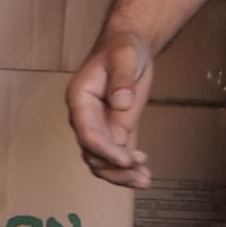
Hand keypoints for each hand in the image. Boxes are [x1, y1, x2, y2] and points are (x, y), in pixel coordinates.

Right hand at [65, 28, 161, 187]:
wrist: (126, 47)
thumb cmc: (122, 48)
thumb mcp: (124, 55)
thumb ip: (122, 77)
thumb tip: (121, 103)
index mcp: (80, 99)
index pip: (87, 132)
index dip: (105, 149)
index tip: (126, 159)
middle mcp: (84, 118)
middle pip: (91, 153)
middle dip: (114, 168)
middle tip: (140, 175)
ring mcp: (97, 127)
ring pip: (100, 161)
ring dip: (120, 174)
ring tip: (145, 179)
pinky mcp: (112, 130)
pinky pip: (114, 156)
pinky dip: (127, 167)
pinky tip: (144, 171)